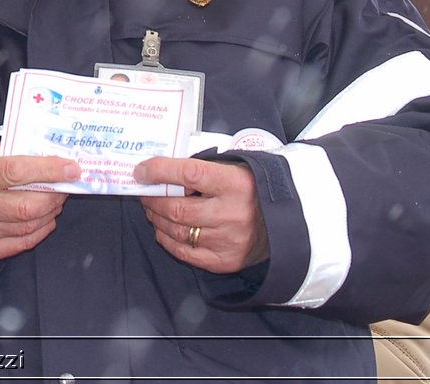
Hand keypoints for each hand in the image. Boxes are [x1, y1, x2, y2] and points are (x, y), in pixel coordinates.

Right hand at [0, 145, 77, 260]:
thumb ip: (13, 155)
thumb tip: (51, 158)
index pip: (15, 172)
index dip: (47, 170)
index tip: (72, 168)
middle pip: (26, 206)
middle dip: (54, 197)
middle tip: (65, 186)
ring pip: (27, 226)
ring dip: (49, 213)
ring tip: (54, 200)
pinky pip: (21, 243)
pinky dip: (39, 230)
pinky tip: (44, 218)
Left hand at [134, 156, 269, 273]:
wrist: (288, 221)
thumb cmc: (251, 189)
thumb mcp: (233, 169)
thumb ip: (200, 168)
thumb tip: (158, 169)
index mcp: (236, 184)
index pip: (189, 174)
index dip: (159, 171)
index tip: (141, 170)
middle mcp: (233, 214)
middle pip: (177, 208)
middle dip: (152, 199)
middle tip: (144, 192)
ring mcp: (229, 241)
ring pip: (177, 231)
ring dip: (157, 218)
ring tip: (152, 209)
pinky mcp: (226, 261)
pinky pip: (185, 253)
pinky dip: (167, 240)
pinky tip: (163, 230)